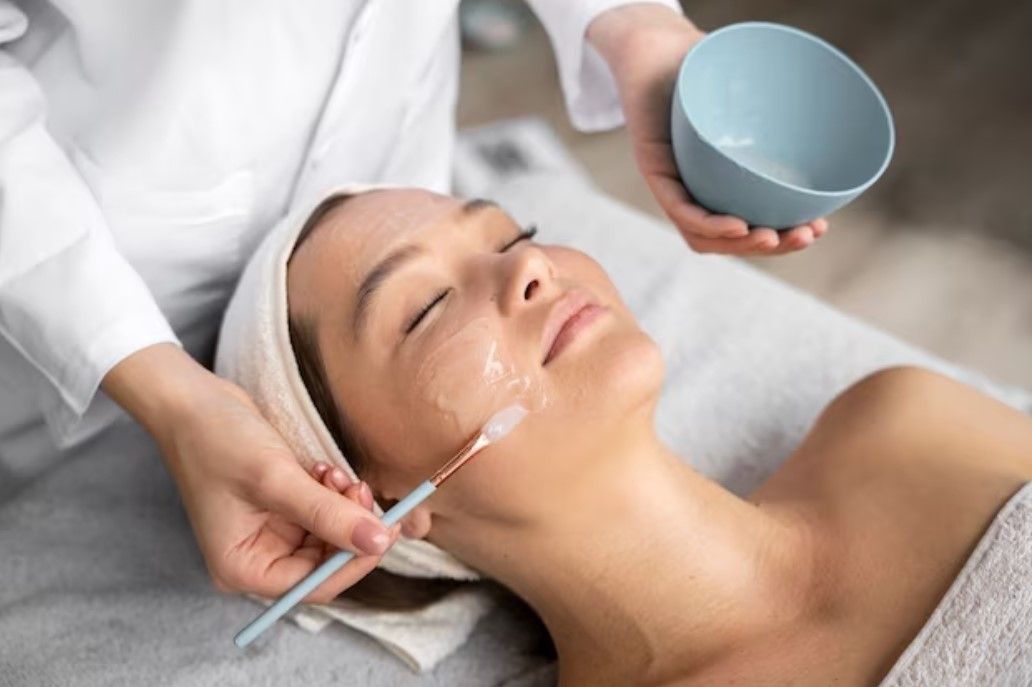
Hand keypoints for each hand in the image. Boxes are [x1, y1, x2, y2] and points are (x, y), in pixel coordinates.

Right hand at [103, 343, 399, 602]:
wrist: (193, 400)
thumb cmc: (216, 440)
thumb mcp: (275, 479)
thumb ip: (328, 514)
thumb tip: (377, 542)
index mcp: (243, 568)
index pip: (312, 586)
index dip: (353, 561)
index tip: (384, 530)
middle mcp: (256, 557)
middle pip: (324, 561)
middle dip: (348, 527)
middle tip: (359, 489)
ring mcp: (269, 532)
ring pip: (329, 534)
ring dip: (342, 505)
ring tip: (333, 473)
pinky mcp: (281, 508)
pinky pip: (321, 512)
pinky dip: (331, 493)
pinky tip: (323, 469)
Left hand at [587, 6, 827, 254]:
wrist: (657, 49)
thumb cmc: (706, 71)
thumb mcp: (752, 95)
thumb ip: (783, 109)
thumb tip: (839, 112)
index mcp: (720, 185)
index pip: (749, 228)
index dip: (783, 238)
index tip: (819, 228)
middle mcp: (695, 191)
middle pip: (729, 240)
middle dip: (771, 246)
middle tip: (807, 235)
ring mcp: (672, 183)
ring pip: (703, 234)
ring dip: (741, 245)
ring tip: (774, 238)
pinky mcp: (654, 169)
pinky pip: (679, 207)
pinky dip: (708, 223)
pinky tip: (738, 226)